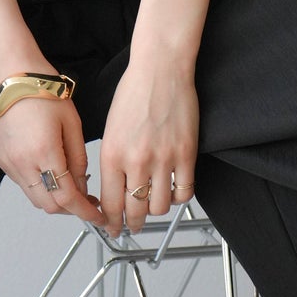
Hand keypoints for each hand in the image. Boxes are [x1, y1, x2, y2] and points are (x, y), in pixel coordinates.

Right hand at [0, 90, 106, 225]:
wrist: (14, 77)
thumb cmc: (44, 92)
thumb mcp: (72, 124)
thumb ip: (79, 160)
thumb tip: (83, 187)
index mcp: (45, 152)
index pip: (67, 198)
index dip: (85, 212)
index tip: (97, 216)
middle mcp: (23, 162)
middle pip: (50, 206)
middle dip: (70, 208)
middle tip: (86, 202)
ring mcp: (9, 163)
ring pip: (34, 198)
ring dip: (54, 198)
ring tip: (69, 185)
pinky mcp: (0, 160)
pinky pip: (22, 184)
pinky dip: (38, 185)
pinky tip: (49, 171)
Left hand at [98, 53, 198, 235]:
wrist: (161, 69)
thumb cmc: (134, 92)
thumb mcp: (110, 129)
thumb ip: (112, 160)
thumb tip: (113, 189)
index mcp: (112, 155)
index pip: (109, 204)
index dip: (110, 222)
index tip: (112, 227)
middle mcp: (136, 161)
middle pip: (134, 211)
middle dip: (131, 223)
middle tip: (132, 225)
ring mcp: (163, 159)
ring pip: (159, 207)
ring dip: (155, 209)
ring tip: (153, 202)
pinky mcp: (186, 154)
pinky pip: (184, 192)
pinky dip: (178, 197)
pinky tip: (172, 190)